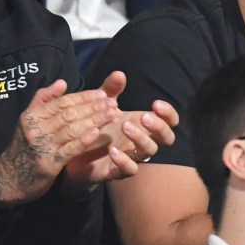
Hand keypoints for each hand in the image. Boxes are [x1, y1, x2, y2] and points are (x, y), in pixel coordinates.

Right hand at [0, 80, 117, 203]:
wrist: (10, 177)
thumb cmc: (24, 146)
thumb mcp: (28, 120)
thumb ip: (44, 99)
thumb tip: (62, 82)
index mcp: (32, 116)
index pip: (61, 103)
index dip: (83, 97)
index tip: (101, 94)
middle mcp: (35, 128)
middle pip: (68, 114)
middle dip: (92, 107)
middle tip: (112, 103)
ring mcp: (42, 146)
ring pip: (71, 129)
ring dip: (94, 121)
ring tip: (112, 115)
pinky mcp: (49, 164)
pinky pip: (70, 149)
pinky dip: (84, 140)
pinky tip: (97, 132)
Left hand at [65, 72, 178, 186]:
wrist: (75, 151)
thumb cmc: (96, 126)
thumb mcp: (101, 105)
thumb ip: (110, 90)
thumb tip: (119, 73)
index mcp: (143, 124)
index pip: (168, 121)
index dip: (168, 113)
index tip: (156, 103)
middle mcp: (142, 141)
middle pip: (167, 138)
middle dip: (159, 127)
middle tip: (144, 116)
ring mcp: (132, 156)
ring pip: (148, 151)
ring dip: (140, 138)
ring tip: (124, 125)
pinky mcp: (117, 171)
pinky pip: (129, 170)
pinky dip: (124, 161)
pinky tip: (113, 150)